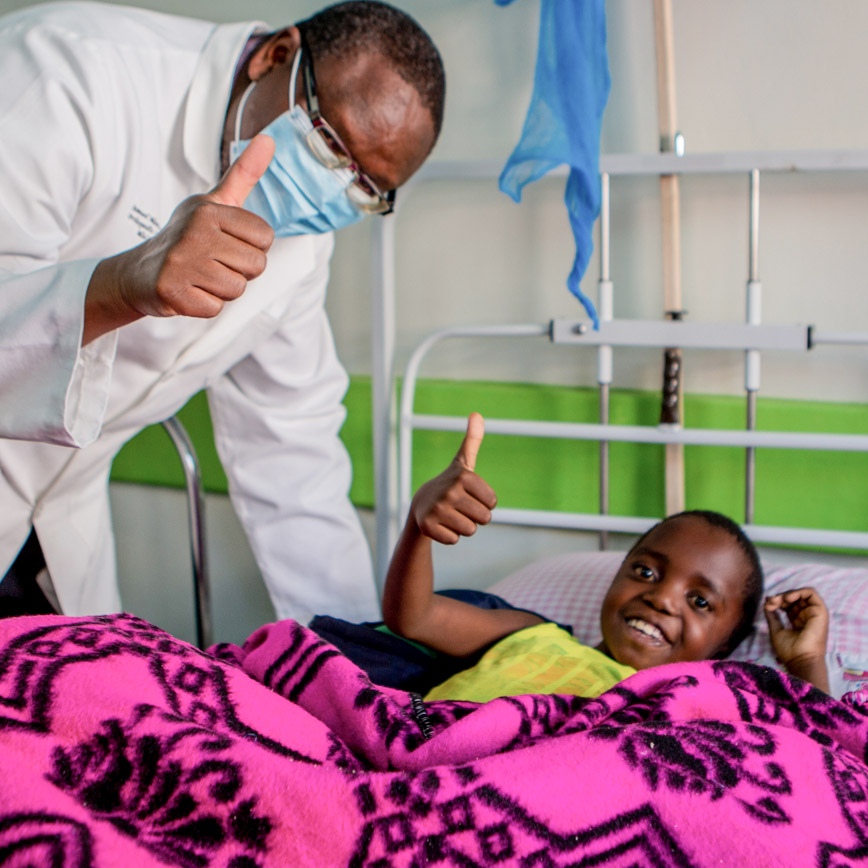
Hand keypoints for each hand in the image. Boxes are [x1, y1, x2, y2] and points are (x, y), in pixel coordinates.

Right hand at [85, 135, 275, 341]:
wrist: (138, 272)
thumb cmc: (186, 238)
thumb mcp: (214, 203)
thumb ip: (243, 174)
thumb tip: (269, 139)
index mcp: (209, 210)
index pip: (265, 238)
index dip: (251, 248)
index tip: (226, 244)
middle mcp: (194, 232)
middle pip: (256, 266)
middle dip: (238, 271)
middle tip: (211, 264)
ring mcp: (180, 262)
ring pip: (237, 289)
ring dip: (222, 290)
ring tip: (200, 277)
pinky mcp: (171, 290)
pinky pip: (215, 308)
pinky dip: (204, 305)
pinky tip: (188, 291)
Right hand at [410, 412, 496, 543]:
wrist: (420, 504)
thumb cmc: (450, 484)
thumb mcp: (462, 462)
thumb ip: (473, 440)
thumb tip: (476, 414)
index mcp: (463, 476)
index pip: (493, 503)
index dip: (484, 502)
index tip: (468, 494)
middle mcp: (450, 491)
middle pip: (484, 518)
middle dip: (475, 516)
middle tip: (459, 507)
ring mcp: (438, 510)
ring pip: (470, 530)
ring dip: (463, 527)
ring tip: (450, 515)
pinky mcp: (428, 527)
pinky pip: (454, 540)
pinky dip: (449, 536)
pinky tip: (440, 524)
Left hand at [764, 586, 828, 680]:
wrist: (800, 660)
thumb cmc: (789, 650)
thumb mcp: (776, 629)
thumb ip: (772, 614)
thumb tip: (767, 599)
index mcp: (798, 621)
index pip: (787, 604)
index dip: (777, 602)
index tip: (768, 606)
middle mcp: (806, 616)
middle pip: (793, 598)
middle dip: (780, 597)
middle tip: (770, 602)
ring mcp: (814, 614)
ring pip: (801, 594)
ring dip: (788, 593)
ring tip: (778, 600)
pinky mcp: (820, 612)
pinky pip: (811, 593)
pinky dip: (799, 591)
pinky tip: (788, 598)